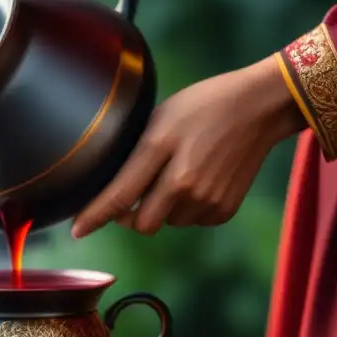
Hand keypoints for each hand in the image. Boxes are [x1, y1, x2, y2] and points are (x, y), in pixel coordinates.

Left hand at [71, 56, 307, 238]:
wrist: (260, 107)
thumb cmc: (203, 105)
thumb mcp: (159, 119)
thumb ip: (134, 156)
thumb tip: (111, 187)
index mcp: (160, 153)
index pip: (118, 196)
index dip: (94, 217)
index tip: (77, 231)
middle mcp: (184, 184)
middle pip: (142, 223)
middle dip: (130, 215)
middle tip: (133, 193)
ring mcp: (207, 200)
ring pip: (167, 223)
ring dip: (162, 209)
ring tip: (176, 173)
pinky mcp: (224, 210)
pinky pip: (191, 221)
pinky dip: (186, 208)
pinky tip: (197, 180)